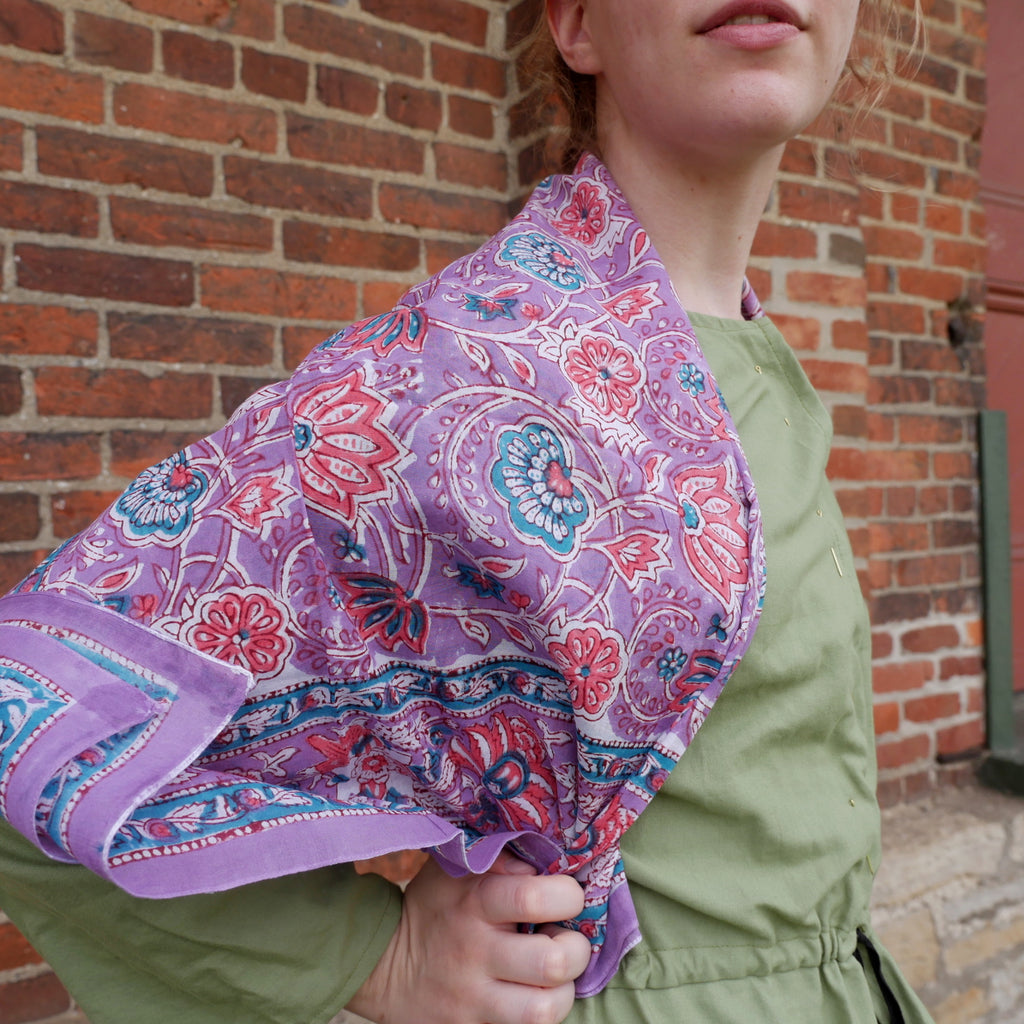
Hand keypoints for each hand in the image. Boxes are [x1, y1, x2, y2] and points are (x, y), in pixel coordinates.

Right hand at [346, 851, 591, 1023]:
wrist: (383, 964)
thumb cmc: (433, 907)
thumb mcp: (456, 870)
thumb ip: (500, 859)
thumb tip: (546, 863)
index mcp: (475, 903)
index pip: (535, 898)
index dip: (568, 895)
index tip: (568, 896)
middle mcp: (477, 952)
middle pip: (552, 961)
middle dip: (577, 949)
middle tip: (566, 940)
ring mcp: (474, 999)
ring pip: (543, 1010)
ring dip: (564, 991)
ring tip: (556, 975)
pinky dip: (537, 1013)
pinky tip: (533, 994)